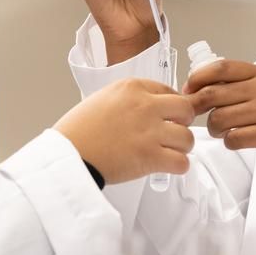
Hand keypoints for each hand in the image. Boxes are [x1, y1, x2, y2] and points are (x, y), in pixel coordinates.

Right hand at [54, 78, 194, 183]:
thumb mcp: (101, 99)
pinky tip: (168, 167)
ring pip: (187, 138)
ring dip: (182, 147)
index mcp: (132, 88)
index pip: (169, 90)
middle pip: (186, 109)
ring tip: (170, 152)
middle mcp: (144, 106)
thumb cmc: (77, 132)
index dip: (172, 106)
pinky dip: (179, 167)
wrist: (67, 155)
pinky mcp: (150, 157)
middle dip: (183, 122)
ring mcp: (149, 131)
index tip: (169, 116)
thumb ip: (128, 99)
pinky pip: (182, 162)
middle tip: (174, 132)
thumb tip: (147, 108)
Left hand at [184, 60, 255, 154]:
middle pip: (213, 95)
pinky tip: (235, 139)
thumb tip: (207, 84)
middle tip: (192, 113)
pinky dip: (228, 141)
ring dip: (213, 127)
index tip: (188, 88)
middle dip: (195, 105)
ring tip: (221, 128)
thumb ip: (245, 79)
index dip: (198, 78)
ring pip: (219, 119)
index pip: (221, 68)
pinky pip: (233, 139)